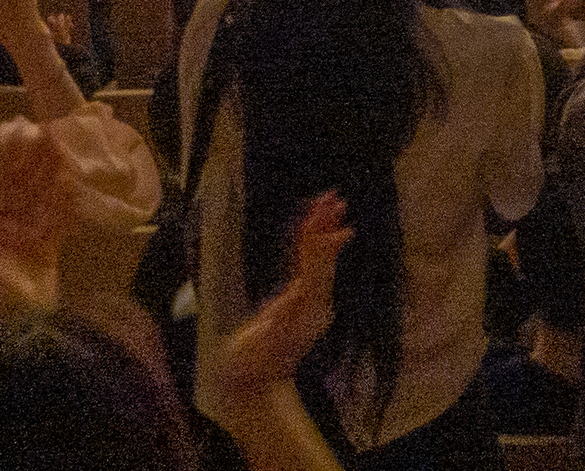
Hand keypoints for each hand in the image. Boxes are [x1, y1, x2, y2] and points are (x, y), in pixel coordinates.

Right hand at [203, 192, 351, 434]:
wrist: (251, 385)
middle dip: (325, 228)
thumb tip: (281, 307)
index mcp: (306, 310)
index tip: (323, 217)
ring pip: (317, 260)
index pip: (315, 269)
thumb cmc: (250, 364)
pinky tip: (307, 227)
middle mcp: (314, 304)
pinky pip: (305, 266)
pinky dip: (307, 245)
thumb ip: (271, 325)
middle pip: (322, 259)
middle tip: (334, 198)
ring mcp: (307, 302)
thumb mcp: (259, 345)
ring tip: (329, 204)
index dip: (318, 243)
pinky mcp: (295, 301)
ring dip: (321, 231)